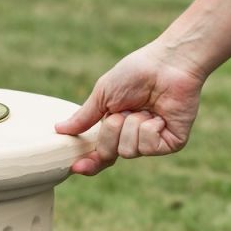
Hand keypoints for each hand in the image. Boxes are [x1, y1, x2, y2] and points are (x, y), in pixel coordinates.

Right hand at [55, 43, 205, 175]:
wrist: (168, 63)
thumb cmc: (137, 73)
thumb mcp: (103, 95)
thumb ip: (84, 116)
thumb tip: (59, 130)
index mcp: (116, 130)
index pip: (100, 155)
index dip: (88, 163)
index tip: (76, 166)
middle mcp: (133, 139)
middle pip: (108, 154)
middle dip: (110, 130)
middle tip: (122, 110)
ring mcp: (153, 143)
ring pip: (127, 151)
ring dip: (130, 125)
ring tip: (143, 108)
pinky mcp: (171, 144)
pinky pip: (147, 147)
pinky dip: (148, 127)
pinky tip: (158, 114)